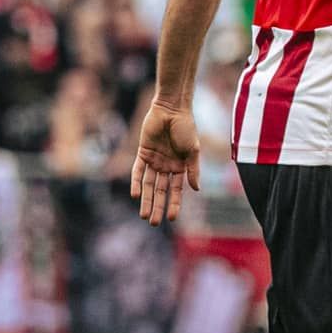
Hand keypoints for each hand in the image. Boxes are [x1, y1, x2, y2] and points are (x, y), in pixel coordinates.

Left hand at [130, 101, 199, 225]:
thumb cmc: (186, 128)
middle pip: (160, 191)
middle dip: (157, 206)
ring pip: (148, 185)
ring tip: (144, 215)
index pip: (176, 190)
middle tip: (154, 223)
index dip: (174, 204)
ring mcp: (154, 161)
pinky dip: (136, 183)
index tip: (171, 218)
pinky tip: (135, 195)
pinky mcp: (143, 153)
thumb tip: (196, 189)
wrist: (172, 110)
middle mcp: (167, 166)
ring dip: (146, 200)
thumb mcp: (193, 151)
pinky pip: (138, 171)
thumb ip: (193, 170)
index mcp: (181, 167)